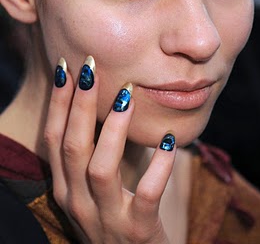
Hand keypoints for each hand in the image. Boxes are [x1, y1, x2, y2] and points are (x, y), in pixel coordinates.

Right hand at [44, 56, 175, 243]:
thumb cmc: (116, 214)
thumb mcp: (95, 187)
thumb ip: (95, 151)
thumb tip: (108, 100)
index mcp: (66, 187)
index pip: (53, 139)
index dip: (57, 103)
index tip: (66, 69)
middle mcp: (78, 202)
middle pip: (72, 147)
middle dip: (79, 104)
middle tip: (91, 68)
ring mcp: (106, 219)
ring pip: (100, 167)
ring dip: (113, 128)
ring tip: (127, 94)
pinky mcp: (138, 231)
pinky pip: (147, 194)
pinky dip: (158, 165)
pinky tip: (170, 141)